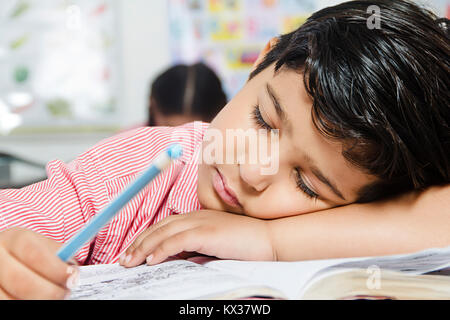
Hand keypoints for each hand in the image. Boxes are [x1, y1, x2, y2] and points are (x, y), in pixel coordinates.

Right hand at [0, 227, 77, 299]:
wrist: (7, 259)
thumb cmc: (33, 253)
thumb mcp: (44, 246)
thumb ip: (59, 256)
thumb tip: (73, 273)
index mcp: (14, 239)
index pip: (35, 254)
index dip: (55, 268)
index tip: (72, 277)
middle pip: (21, 280)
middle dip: (49, 291)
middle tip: (65, 293)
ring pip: (11, 298)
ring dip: (38, 302)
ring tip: (54, 298)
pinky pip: (6, 304)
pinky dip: (24, 305)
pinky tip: (36, 301)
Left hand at [119, 210, 275, 266]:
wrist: (269, 239)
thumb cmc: (245, 245)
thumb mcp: (216, 244)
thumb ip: (196, 247)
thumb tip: (177, 258)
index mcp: (198, 217)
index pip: (165, 226)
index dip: (146, 237)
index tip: (133, 251)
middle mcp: (196, 216)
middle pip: (159, 227)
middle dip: (138, 243)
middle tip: (123, 259)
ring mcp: (201, 222)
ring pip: (163, 233)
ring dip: (143, 247)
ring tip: (129, 261)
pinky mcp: (207, 232)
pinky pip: (177, 241)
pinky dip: (161, 249)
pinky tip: (150, 260)